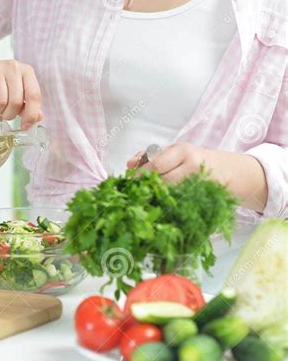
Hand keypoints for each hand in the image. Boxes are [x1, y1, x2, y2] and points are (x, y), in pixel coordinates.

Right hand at [0, 57, 42, 128]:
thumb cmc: (1, 84)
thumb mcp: (18, 91)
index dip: (30, 115)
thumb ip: (28, 105)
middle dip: (9, 114)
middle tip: (4, 114)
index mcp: (27, 71)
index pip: (34, 95)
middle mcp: (13, 68)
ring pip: (0, 102)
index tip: (25, 126)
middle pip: (16, 101)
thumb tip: (37, 118)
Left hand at [126, 142, 267, 211]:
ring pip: (171, 195)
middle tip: (137, 194)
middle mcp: (192, 166)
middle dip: (148, 189)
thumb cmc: (199, 160)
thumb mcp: (178, 153)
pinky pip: (181, 205)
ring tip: (149, 201)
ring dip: (158, 199)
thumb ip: (153, 156)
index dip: (140, 175)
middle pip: (163, 181)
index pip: (156, 165)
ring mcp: (200, 184)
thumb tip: (129, 164)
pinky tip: (165, 208)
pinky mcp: (204, 200)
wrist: (232, 172)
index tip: (129, 182)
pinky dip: (170, 207)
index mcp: (183, 151)